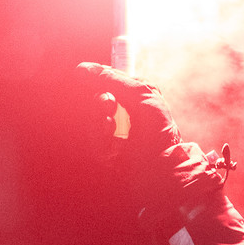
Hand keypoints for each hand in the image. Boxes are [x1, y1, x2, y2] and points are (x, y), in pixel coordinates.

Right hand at [74, 62, 233, 235]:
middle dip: (99, 103)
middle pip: (94, 101)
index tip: (88, 76)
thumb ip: (115, 80)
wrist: (161, 174)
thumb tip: (82, 70)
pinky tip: (113, 150)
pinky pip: (92, 144)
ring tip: (113, 132)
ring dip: (98, 126)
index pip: (106, 81)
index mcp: (136, 98)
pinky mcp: (108, 155)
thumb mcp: (142, 98)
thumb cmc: (159, 135)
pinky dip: (100, 144)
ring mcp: (116, 135)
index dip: (98, 79)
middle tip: (110, 106)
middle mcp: (125, 114)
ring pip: (91, 122)